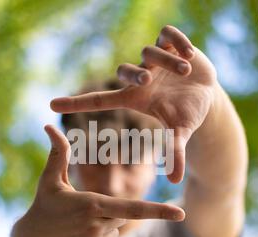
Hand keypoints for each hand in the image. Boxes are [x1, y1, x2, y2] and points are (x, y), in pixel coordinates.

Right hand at [9, 125, 184, 236]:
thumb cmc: (42, 207)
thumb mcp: (50, 180)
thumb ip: (58, 153)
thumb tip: (49, 126)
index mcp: (92, 205)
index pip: (132, 208)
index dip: (158, 210)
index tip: (180, 214)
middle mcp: (96, 228)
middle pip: (120, 216)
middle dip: (105, 213)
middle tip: (79, 214)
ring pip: (114, 232)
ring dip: (101, 229)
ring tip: (76, 229)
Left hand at [50, 25, 217, 182]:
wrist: (205, 94)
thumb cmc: (186, 114)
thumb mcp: (180, 132)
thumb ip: (175, 153)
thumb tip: (174, 182)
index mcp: (135, 97)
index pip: (101, 99)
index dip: (77, 102)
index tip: (51, 105)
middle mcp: (142, 77)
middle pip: (126, 71)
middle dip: (134, 74)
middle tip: (148, 81)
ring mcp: (156, 59)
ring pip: (150, 52)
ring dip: (167, 61)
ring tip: (185, 72)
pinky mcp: (173, 43)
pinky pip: (168, 33)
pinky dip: (178, 41)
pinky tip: (189, 54)